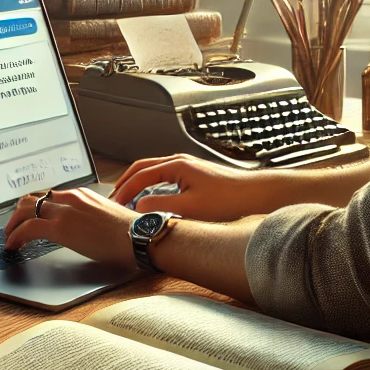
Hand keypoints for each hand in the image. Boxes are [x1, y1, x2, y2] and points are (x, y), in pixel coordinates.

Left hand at [4, 187, 137, 270]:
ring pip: (25, 209)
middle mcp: (70, 197)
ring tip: (9, 237)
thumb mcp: (106, 217)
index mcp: (81, 194)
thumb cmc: (130, 232)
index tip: (29, 219)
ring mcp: (64, 210)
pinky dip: (15, 235)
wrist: (139, 236)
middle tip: (13, 227)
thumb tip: (84, 229)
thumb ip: (91, 217)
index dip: (34, 209)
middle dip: (18, 214)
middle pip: (32, 199)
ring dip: (13, 224)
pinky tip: (13, 245)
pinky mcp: (60, 227)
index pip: (48, 196)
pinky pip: (27, 228)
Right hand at [111, 153, 273, 220]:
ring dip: (137, 182)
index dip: (123, 190)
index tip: (113, 203)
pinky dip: (151, 185)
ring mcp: (188, 167)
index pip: (140, 175)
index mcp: (176, 165)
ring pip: (153, 171)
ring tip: (127, 197)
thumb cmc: (229, 200)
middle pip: (142, 167)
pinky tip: (152, 198)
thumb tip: (139, 207)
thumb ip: (161, 207)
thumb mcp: (191, 208)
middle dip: (125, 181)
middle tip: (112, 196)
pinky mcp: (195, 175)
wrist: (257, 194)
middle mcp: (180, 161)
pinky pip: (164, 176)